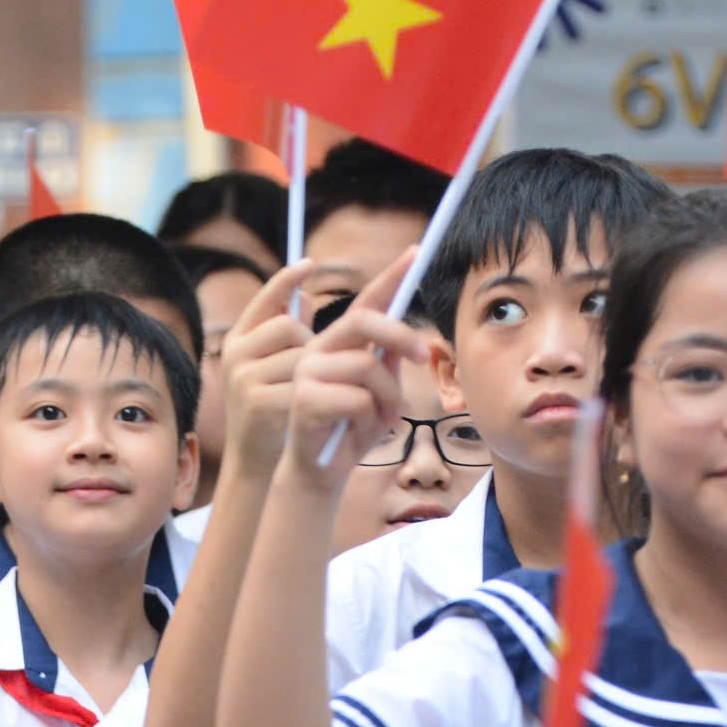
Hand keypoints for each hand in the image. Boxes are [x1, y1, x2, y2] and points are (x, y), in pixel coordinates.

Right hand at [221, 261, 318, 479]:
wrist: (255, 461)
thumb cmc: (271, 407)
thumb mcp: (275, 367)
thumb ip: (288, 335)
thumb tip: (306, 296)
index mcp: (239, 340)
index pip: (264, 299)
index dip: (286, 280)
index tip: (309, 264)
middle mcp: (236, 355)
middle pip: (289, 326)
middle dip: (310, 341)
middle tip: (316, 364)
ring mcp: (245, 378)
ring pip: (301, 355)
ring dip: (317, 370)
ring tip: (311, 389)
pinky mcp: (259, 402)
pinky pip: (305, 384)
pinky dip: (321, 391)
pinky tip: (315, 403)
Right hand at [284, 249, 428, 491]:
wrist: (318, 474)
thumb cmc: (349, 432)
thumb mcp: (379, 395)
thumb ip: (388, 363)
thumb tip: (406, 340)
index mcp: (336, 344)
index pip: (365, 302)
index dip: (391, 277)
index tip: (416, 252)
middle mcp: (316, 350)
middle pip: (365, 321)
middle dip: (400, 336)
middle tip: (424, 354)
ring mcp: (305, 372)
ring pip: (369, 367)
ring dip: (389, 399)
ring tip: (381, 421)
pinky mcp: (302, 399)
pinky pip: (358, 399)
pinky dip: (370, 420)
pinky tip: (356, 433)